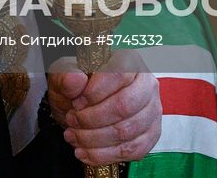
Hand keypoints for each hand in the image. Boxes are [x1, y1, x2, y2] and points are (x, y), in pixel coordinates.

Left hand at [47, 58, 161, 166]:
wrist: (84, 105)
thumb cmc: (78, 86)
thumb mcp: (64, 75)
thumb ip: (66, 75)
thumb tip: (75, 80)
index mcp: (128, 60)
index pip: (117, 75)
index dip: (94, 93)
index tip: (75, 104)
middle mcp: (146, 83)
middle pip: (124, 106)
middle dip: (92, 119)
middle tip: (72, 121)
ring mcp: (152, 110)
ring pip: (127, 131)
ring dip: (95, 139)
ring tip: (74, 136)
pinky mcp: (151, 133)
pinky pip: (132, 150)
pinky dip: (105, 155)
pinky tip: (86, 152)